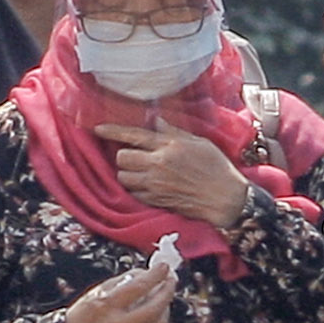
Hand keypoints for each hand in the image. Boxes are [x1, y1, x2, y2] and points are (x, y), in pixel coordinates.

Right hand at [65, 263, 176, 322]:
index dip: (155, 275)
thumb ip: (124, 281)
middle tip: (171, 279)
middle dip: (167, 290)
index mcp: (106, 305)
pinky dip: (160, 319)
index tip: (164, 267)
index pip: (139, 287)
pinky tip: (159, 311)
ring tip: (164, 295)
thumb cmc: (85, 312)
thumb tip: (147, 273)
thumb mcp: (99, 290)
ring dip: (166, 306)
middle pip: (154, 307)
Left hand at [95, 117, 252, 228]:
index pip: (133, 135)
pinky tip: (148, 187)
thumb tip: (156, 121)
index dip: (112, 131)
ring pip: (124, 177)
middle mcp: (158, 164)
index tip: (97, 128)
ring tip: (140, 173)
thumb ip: (173, 132)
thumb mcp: (199, 142)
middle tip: (135, 158)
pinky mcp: (157, 201)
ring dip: (127, 174)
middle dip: (124, 157)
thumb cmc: (216, 168)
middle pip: (122, 158)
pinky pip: (134, 194)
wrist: (226, 198)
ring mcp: (156, 185)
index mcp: (168, 146)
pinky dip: (136, 190)